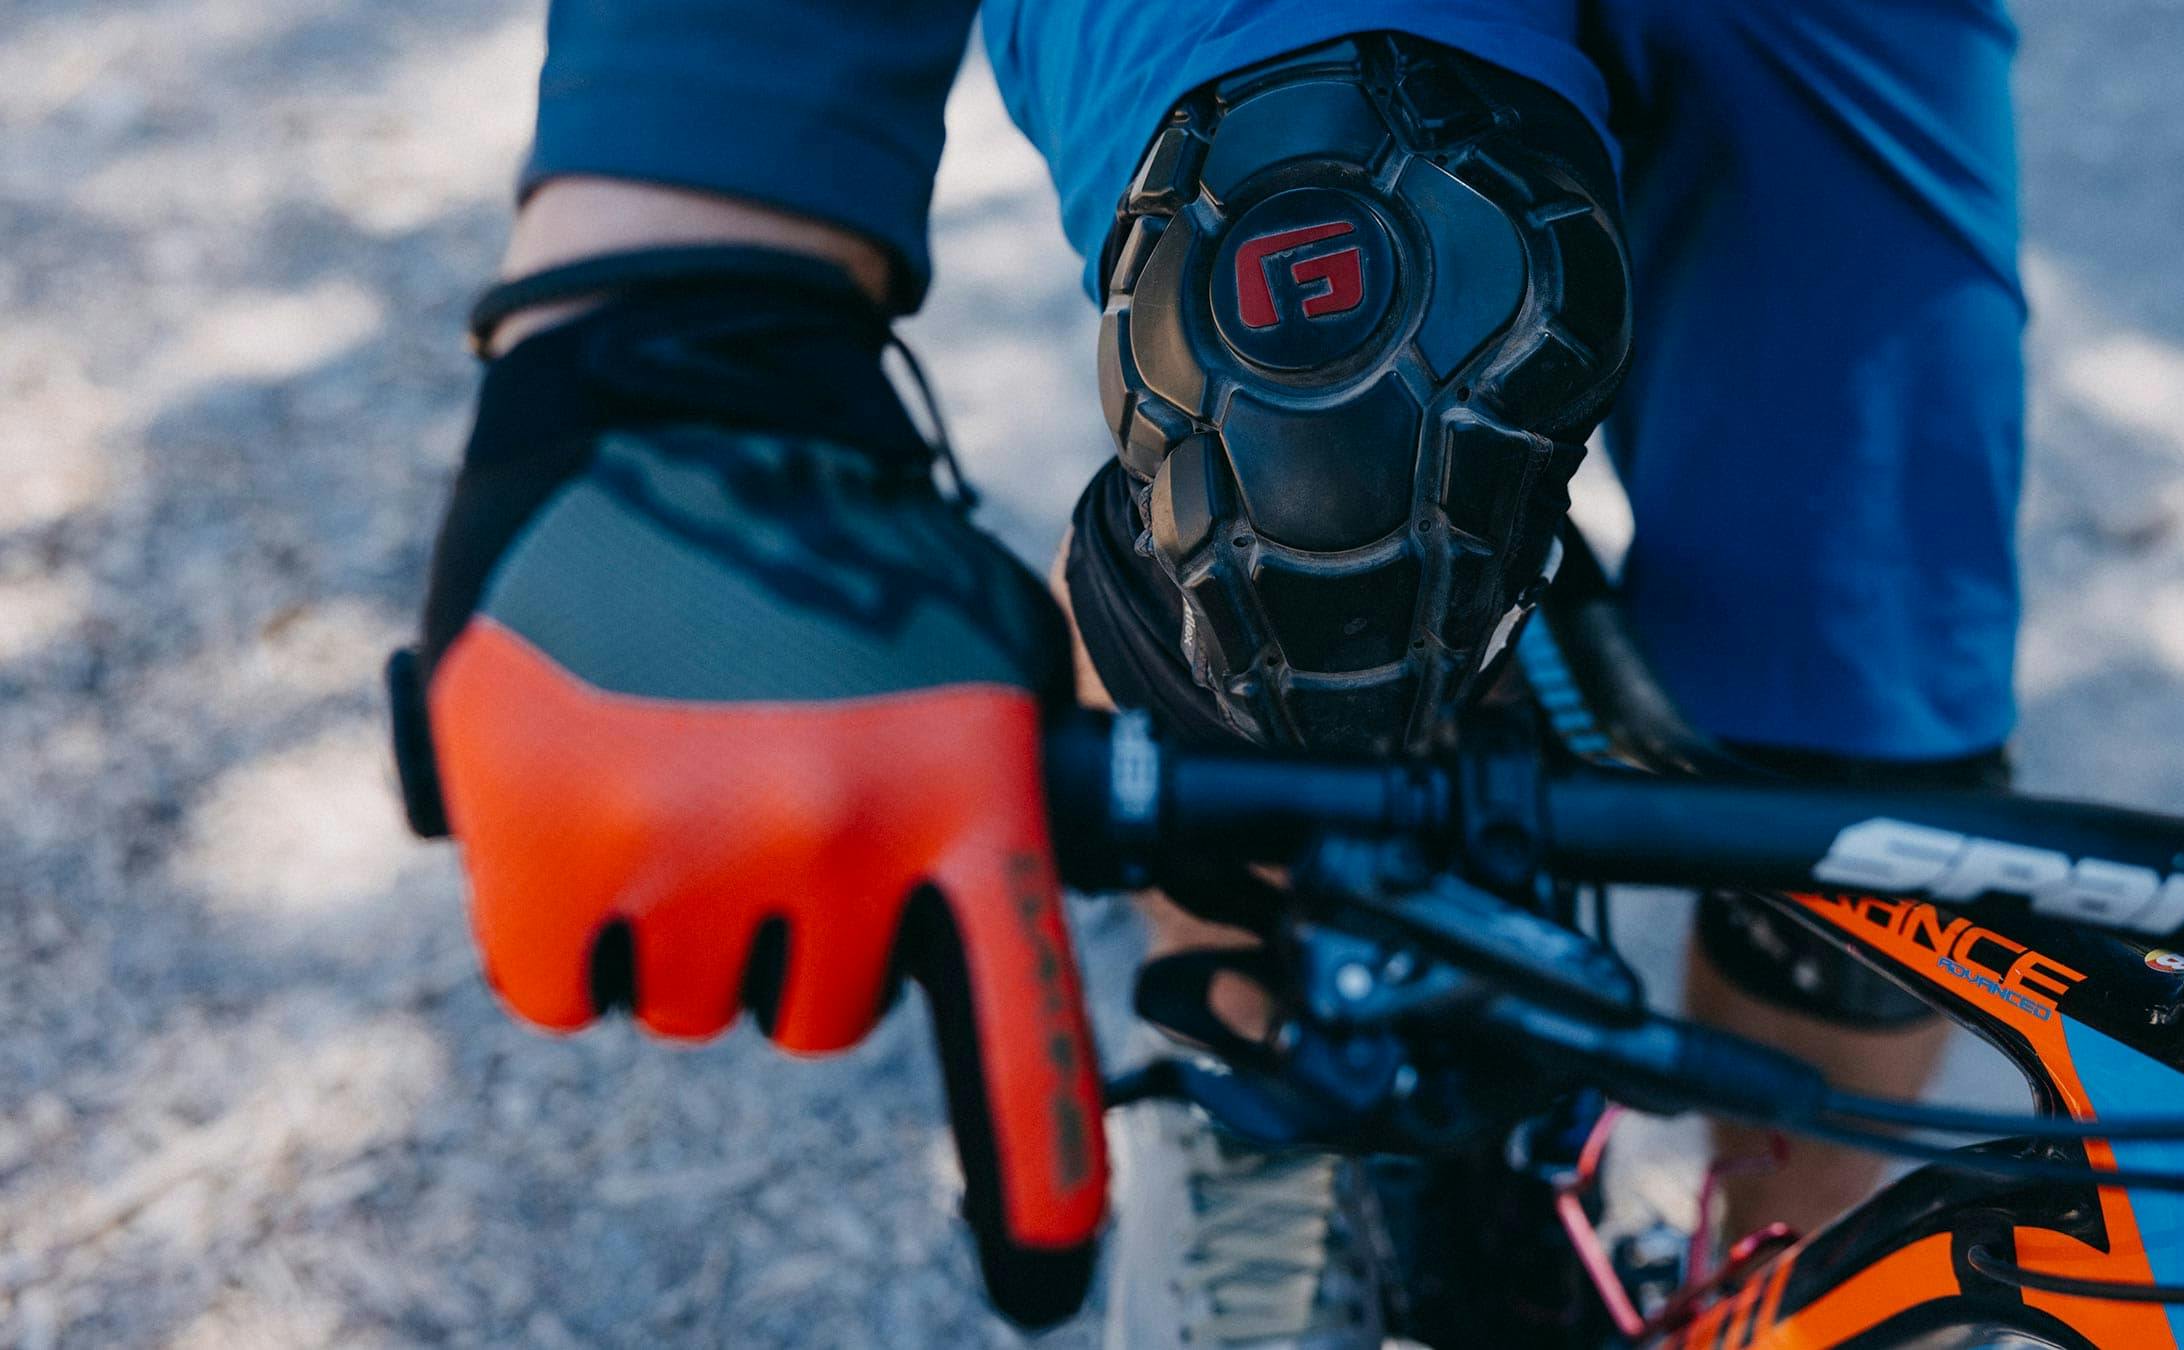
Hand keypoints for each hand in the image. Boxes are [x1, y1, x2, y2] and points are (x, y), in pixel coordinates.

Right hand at [392, 282, 1103, 1325]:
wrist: (666, 407)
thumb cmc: (837, 549)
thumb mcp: (975, 658)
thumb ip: (996, 799)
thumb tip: (1004, 932)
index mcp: (967, 785)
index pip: (1019, 1019)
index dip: (1037, 1161)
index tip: (1050, 1263)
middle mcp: (840, 827)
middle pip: (816, 1018)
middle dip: (793, 942)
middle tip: (762, 805)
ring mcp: (687, 838)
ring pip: (685, 1008)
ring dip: (678, 930)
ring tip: (674, 779)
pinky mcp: (543, 838)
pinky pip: (557, 987)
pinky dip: (562, 930)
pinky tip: (579, 810)